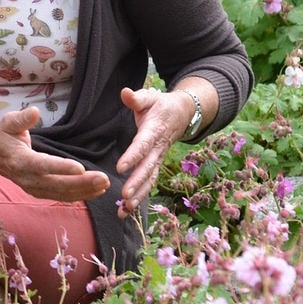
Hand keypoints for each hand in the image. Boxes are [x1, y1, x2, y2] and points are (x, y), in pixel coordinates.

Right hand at [0, 107, 110, 201]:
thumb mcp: (8, 122)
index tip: (81, 167)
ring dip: (84, 191)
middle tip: (103, 178)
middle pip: (57, 184)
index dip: (62, 168)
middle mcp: (27, 178)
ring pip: (62, 194)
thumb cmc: (2, 135)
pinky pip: (61, 197)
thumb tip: (35, 111)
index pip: (43, 165)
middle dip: (82, 183)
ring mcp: (33, 187)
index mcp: (20, 160)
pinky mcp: (39, 192)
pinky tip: (95, 191)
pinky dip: (79, 195)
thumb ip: (23, 118)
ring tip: (104, 185)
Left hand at [116, 86, 189, 216]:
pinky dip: (140, 197)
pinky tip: (127, 210)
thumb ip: (137, 98)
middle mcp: (157, 149)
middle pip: (148, 168)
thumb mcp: (150, 98)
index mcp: (154, 131)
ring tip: (125, 209)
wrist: (182, 114)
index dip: (133, 156)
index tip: (120, 168)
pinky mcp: (156, 165)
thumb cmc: (160, 106)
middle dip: (137, 183)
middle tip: (125, 195)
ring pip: (150, 180)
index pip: (142, 145)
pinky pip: (149, 183)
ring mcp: (158, 159)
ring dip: (139, 195)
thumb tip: (125, 93)